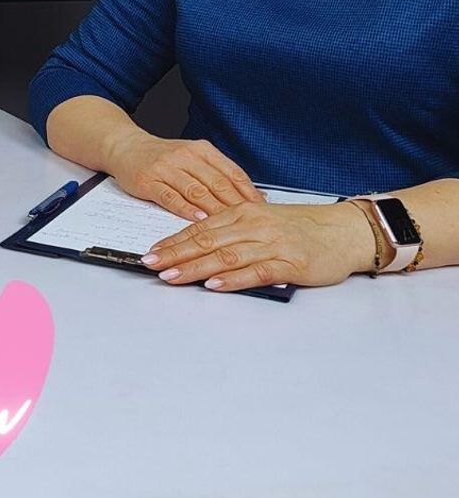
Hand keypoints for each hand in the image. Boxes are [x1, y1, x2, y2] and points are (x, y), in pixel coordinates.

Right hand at [108, 130, 264, 219]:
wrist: (124, 146)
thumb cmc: (161, 156)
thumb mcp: (192, 156)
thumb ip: (218, 173)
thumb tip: (251, 195)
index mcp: (201, 150)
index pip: (231, 172)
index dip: (249, 192)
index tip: (263, 210)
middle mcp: (185, 156)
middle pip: (217, 183)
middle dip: (236, 205)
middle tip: (251, 224)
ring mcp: (166, 168)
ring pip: (196, 191)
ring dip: (214, 210)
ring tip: (230, 226)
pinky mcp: (148, 181)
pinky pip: (171, 197)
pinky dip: (186, 210)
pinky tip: (197, 220)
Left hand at [142, 200, 374, 290]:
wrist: (347, 230)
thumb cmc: (304, 227)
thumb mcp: (264, 220)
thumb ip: (234, 231)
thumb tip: (200, 248)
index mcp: (244, 212)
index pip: (200, 228)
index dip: (173, 241)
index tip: (151, 252)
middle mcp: (254, 225)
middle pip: (206, 241)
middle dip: (175, 254)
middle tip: (151, 265)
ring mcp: (272, 244)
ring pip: (226, 256)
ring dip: (196, 267)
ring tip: (172, 277)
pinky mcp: (290, 263)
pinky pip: (256, 271)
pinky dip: (233, 279)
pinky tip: (214, 284)